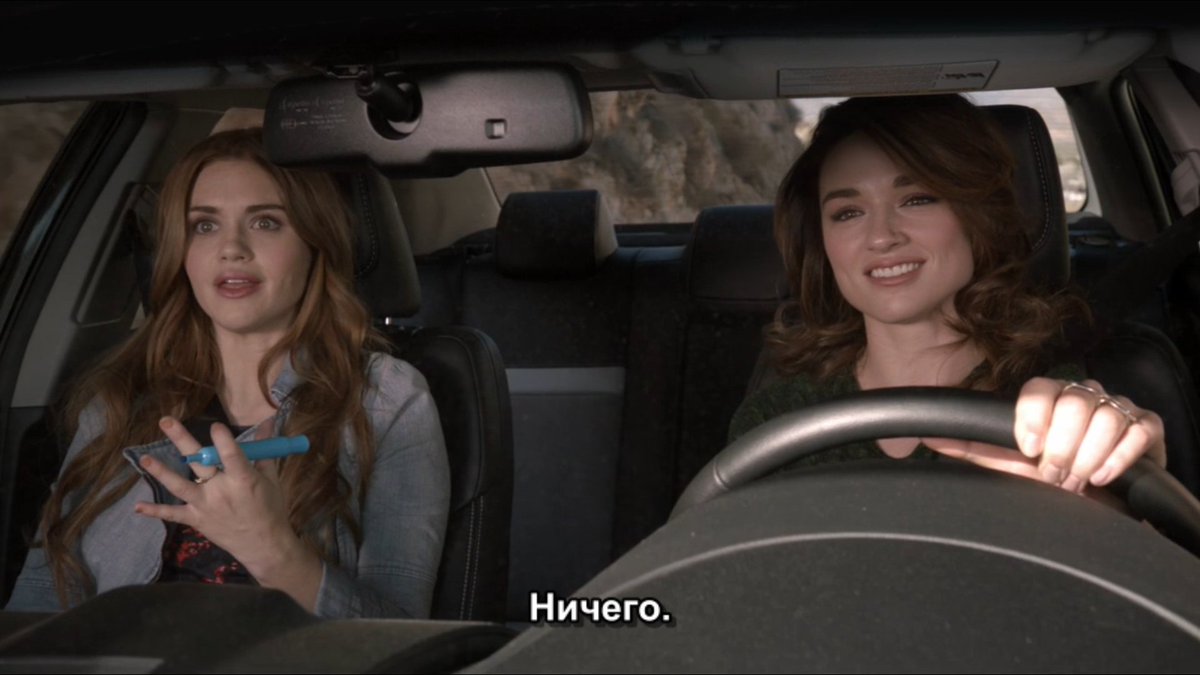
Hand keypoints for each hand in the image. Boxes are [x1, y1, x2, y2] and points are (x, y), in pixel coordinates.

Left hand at [134, 417, 299, 574]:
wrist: (263, 545)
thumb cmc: (270, 509)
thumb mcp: (271, 478)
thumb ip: (263, 449)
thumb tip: (267, 421)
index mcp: (243, 480)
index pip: (231, 455)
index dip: (223, 440)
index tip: (215, 426)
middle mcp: (221, 491)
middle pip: (199, 462)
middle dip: (182, 440)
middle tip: (166, 421)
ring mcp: (205, 506)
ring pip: (180, 486)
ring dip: (162, 472)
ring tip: (144, 459)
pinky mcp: (196, 519)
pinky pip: (173, 515)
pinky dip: (155, 511)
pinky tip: (137, 507)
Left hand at [922, 378, 1165, 492]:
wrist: (1090, 510)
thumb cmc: (1046, 483)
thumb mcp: (1004, 465)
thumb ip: (969, 447)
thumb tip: (927, 436)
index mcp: (1049, 399)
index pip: (1040, 388)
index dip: (1033, 418)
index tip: (1028, 449)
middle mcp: (1083, 396)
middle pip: (1073, 403)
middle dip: (1061, 449)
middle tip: (1053, 476)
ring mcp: (1117, 409)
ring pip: (1105, 416)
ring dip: (1087, 457)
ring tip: (1078, 480)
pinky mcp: (1147, 428)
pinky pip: (1139, 429)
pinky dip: (1119, 456)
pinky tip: (1104, 476)